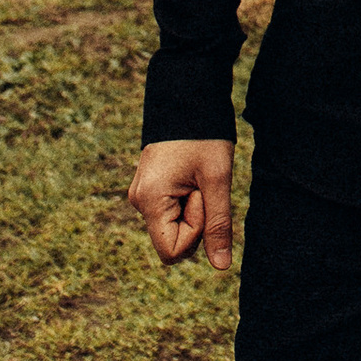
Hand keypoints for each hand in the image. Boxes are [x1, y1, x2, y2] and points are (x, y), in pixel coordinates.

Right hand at [128, 138, 235, 268]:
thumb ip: (218, 224)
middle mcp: (139, 201)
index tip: (202, 195)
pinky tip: (191, 173)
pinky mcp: (150, 187)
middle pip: (173, 238)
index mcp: (149, 201)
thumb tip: (222, 266)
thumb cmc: (205, 135)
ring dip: (192, 205)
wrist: (189, 94)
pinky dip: (187, 197)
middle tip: (202, 182)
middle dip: (196, 217)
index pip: (173, 251)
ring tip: (196, 174)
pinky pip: (171, 209)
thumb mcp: (217, 178)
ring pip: (174, 224)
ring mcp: (143, 194)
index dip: (196, 230)